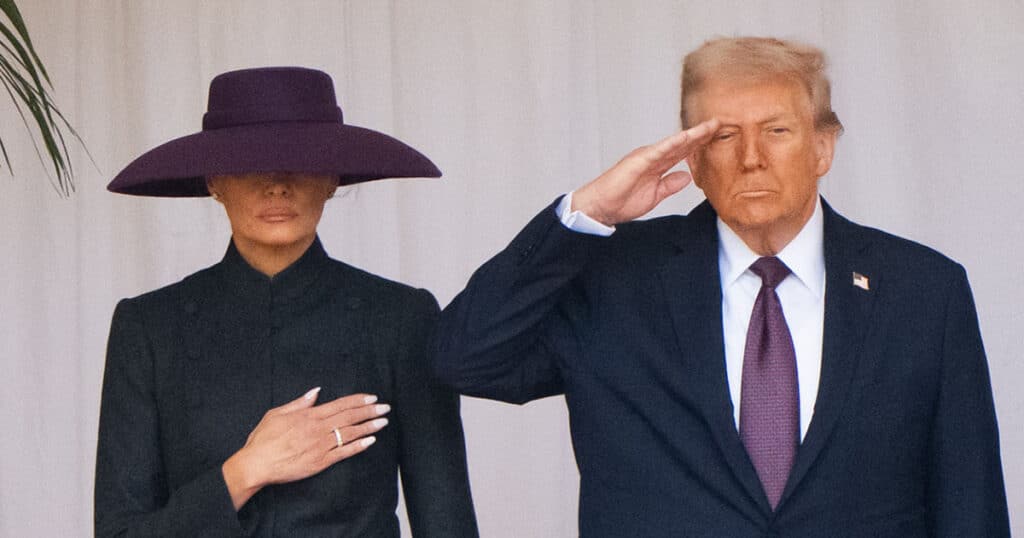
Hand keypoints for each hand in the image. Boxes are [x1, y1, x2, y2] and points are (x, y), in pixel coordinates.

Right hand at [222, 388, 389, 509]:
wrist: (256, 464)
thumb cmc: (263, 439)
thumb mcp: (277, 413)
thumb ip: (299, 403)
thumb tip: (315, 391)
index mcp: (309, 416)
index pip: (340, 405)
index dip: (358, 400)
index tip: (372, 397)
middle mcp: (318, 429)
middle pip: (350, 417)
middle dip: (370, 411)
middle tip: (385, 407)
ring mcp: (321, 446)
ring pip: (350, 433)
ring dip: (369, 426)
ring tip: (383, 422)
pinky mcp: (320, 462)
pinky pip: (344, 453)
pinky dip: (358, 446)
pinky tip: (370, 441)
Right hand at [571, 118, 719, 224]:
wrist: (600, 207)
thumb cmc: (621, 200)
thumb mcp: (654, 195)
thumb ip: (670, 185)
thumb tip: (686, 177)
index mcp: (657, 164)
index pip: (683, 152)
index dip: (700, 144)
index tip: (717, 137)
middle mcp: (652, 156)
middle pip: (682, 143)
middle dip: (701, 134)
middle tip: (720, 123)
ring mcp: (645, 156)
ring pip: (674, 143)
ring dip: (692, 135)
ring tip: (710, 126)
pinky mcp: (638, 161)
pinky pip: (659, 150)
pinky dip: (673, 143)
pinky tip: (686, 137)